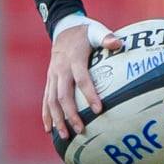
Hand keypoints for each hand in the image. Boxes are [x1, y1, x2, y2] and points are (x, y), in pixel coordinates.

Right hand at [43, 21, 121, 140]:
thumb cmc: (85, 32)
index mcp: (74, 60)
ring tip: (65, 136)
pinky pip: (45, 99)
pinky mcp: (49, 80)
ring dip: (57, 119)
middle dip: (71, 114)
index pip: (82, 80)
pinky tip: (50, 130)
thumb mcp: (96, 31)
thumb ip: (106, 37)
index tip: (99, 110)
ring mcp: (53, 76)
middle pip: (63, 95)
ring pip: (51, 100)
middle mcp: (61, 70)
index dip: (89, 95)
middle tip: (81, 130)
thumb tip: (118, 43)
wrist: (63, 28)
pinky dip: (46, 115)